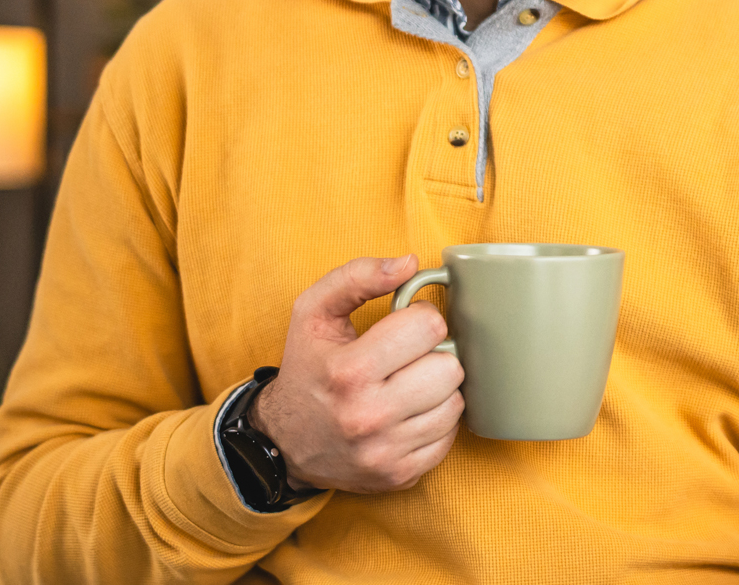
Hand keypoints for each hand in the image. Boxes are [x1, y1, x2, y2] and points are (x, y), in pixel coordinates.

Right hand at [249, 254, 465, 493]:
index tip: (402, 327)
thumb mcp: (314, 312)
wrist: (283, 442)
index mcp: (349, 371)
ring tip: (407, 384)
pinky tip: (408, 412)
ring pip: (455, 403)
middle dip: (432, 355)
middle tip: (407, 358)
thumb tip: (411, 263)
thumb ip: (359, 277)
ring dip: (436, 389)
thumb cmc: (306, 368)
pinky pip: (449, 436)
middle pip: (450, 367)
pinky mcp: (400, 475)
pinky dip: (434, 421)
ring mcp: (386, 451)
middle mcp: (369, 416)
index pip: (428, 327)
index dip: (419, 319)